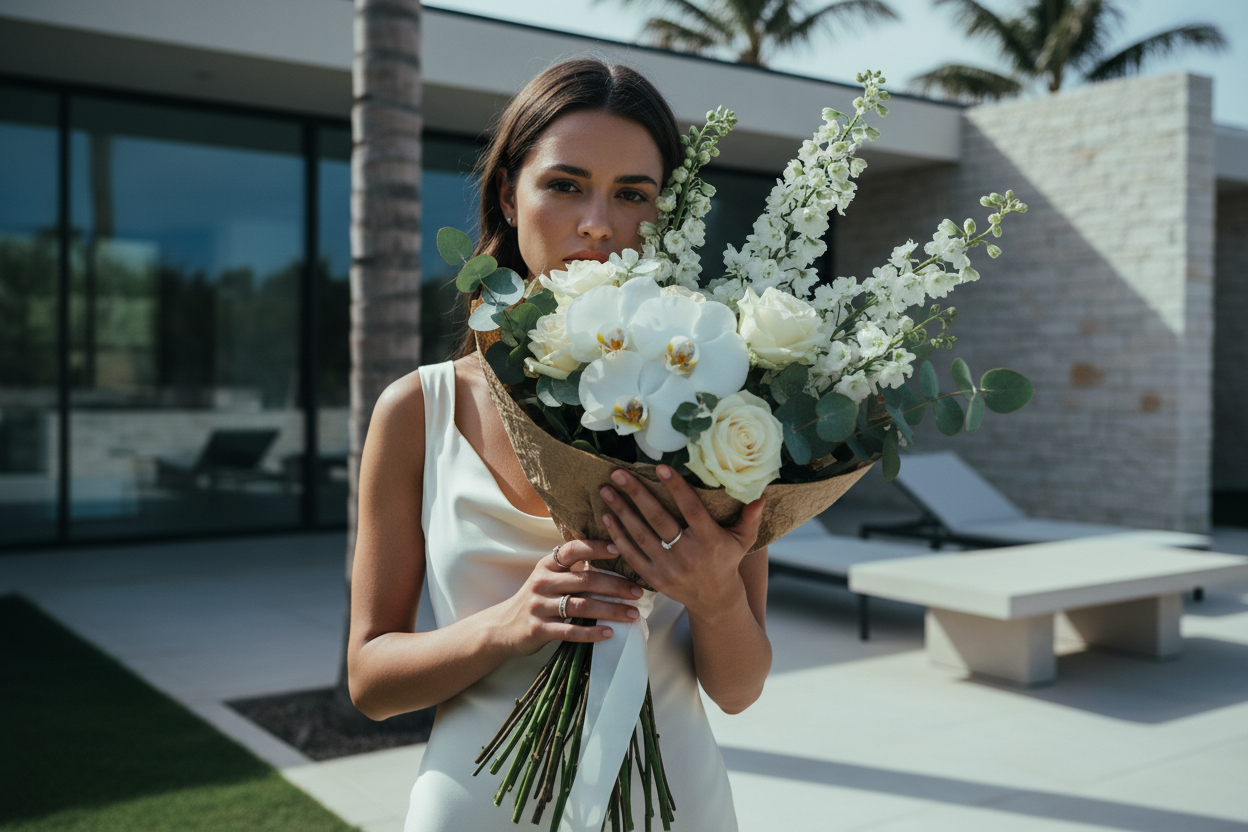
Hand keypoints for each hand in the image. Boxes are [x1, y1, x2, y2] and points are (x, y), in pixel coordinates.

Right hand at [491, 539, 644, 656]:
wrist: (502, 627)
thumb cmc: (536, 599)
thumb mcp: (548, 578)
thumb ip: (571, 569)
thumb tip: (612, 558)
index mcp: (547, 565)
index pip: (573, 550)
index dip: (596, 547)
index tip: (620, 548)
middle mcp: (542, 582)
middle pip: (585, 580)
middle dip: (615, 585)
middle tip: (638, 592)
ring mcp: (539, 606)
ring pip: (582, 606)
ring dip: (610, 610)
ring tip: (632, 614)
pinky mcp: (539, 629)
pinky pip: (570, 631)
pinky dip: (591, 633)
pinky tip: (609, 633)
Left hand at [599, 465, 764, 619]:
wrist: (715, 601)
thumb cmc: (727, 561)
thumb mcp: (743, 540)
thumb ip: (750, 517)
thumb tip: (761, 492)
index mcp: (710, 540)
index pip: (691, 509)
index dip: (676, 488)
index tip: (660, 468)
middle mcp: (689, 554)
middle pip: (659, 519)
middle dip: (637, 494)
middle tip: (619, 473)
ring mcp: (669, 568)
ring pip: (641, 535)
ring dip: (621, 511)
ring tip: (607, 490)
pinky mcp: (655, 579)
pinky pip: (632, 555)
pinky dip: (618, 537)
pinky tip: (608, 518)